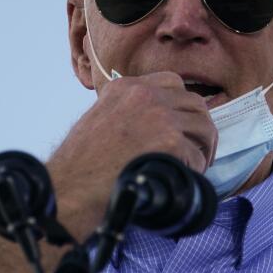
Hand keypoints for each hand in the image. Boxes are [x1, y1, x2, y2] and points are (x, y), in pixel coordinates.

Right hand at [46, 72, 216, 236]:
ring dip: (203, 148)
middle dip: (199, 128)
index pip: (172, 83)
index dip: (182, 107)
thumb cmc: (79, 166)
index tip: (181, 127)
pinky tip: (180, 179)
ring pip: (203, 127)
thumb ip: (128, 113)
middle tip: (197, 151)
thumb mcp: (100, 120)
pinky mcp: (168, 142)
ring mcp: (158, 116)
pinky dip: (193, 171)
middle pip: (194, 103)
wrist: (69, 188)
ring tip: (194, 167)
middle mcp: (143, 94)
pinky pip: (196, 156)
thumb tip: (155, 126)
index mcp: (125, 87)